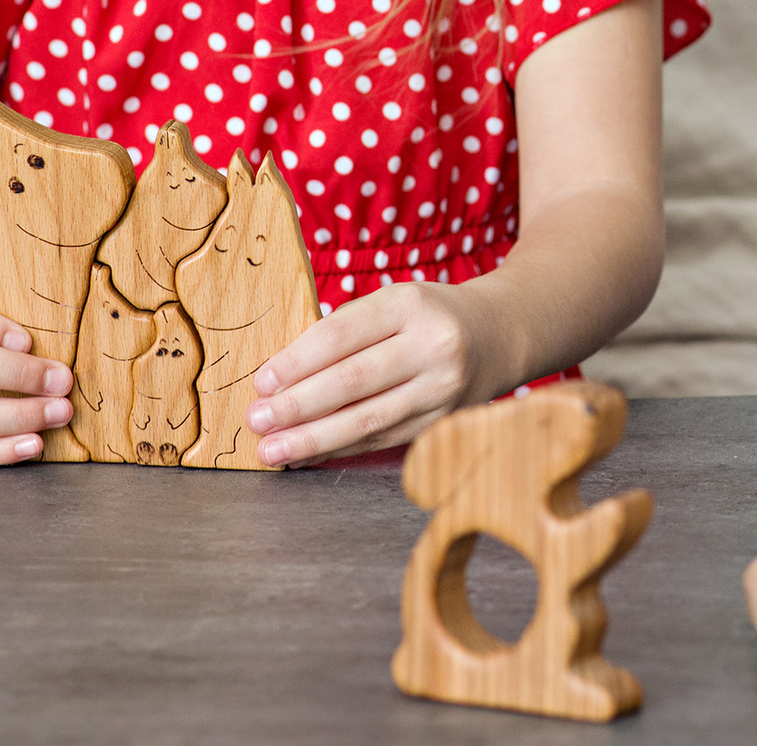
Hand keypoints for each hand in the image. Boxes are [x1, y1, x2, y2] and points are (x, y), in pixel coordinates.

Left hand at [242, 281, 491, 465]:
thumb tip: (281, 378)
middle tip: (257, 420)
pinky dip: (340, 449)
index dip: (298, 361)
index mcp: (410, 304)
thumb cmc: (427, 316)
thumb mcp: (393, 302)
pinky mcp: (444, 421)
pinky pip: (383, 439)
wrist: (500, 333)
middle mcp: (433, 346)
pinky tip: (308, 454)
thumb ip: (345, 332)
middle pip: (354, 380)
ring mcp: (442, 388)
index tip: (262, 382)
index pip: (343, 334)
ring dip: (314, 438)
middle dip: (299, 405)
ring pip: (368, 420)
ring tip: (272, 450)